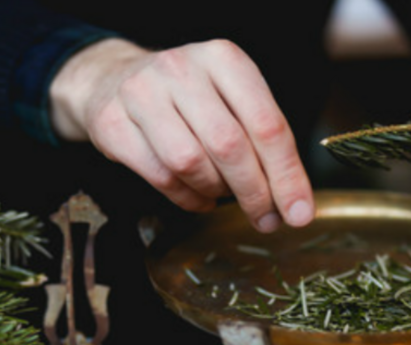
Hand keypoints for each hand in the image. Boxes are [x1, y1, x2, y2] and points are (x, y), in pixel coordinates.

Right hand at [49, 38, 313, 232]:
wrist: (110, 79)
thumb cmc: (184, 97)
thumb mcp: (227, 96)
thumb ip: (260, 136)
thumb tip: (292, 197)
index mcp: (223, 58)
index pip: (267, 123)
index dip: (287, 174)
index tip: (300, 213)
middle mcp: (182, 69)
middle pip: (229, 145)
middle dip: (254, 192)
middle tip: (266, 219)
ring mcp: (142, 93)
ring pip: (190, 162)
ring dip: (214, 192)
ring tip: (221, 196)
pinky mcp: (113, 123)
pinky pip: (159, 175)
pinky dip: (185, 197)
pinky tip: (197, 198)